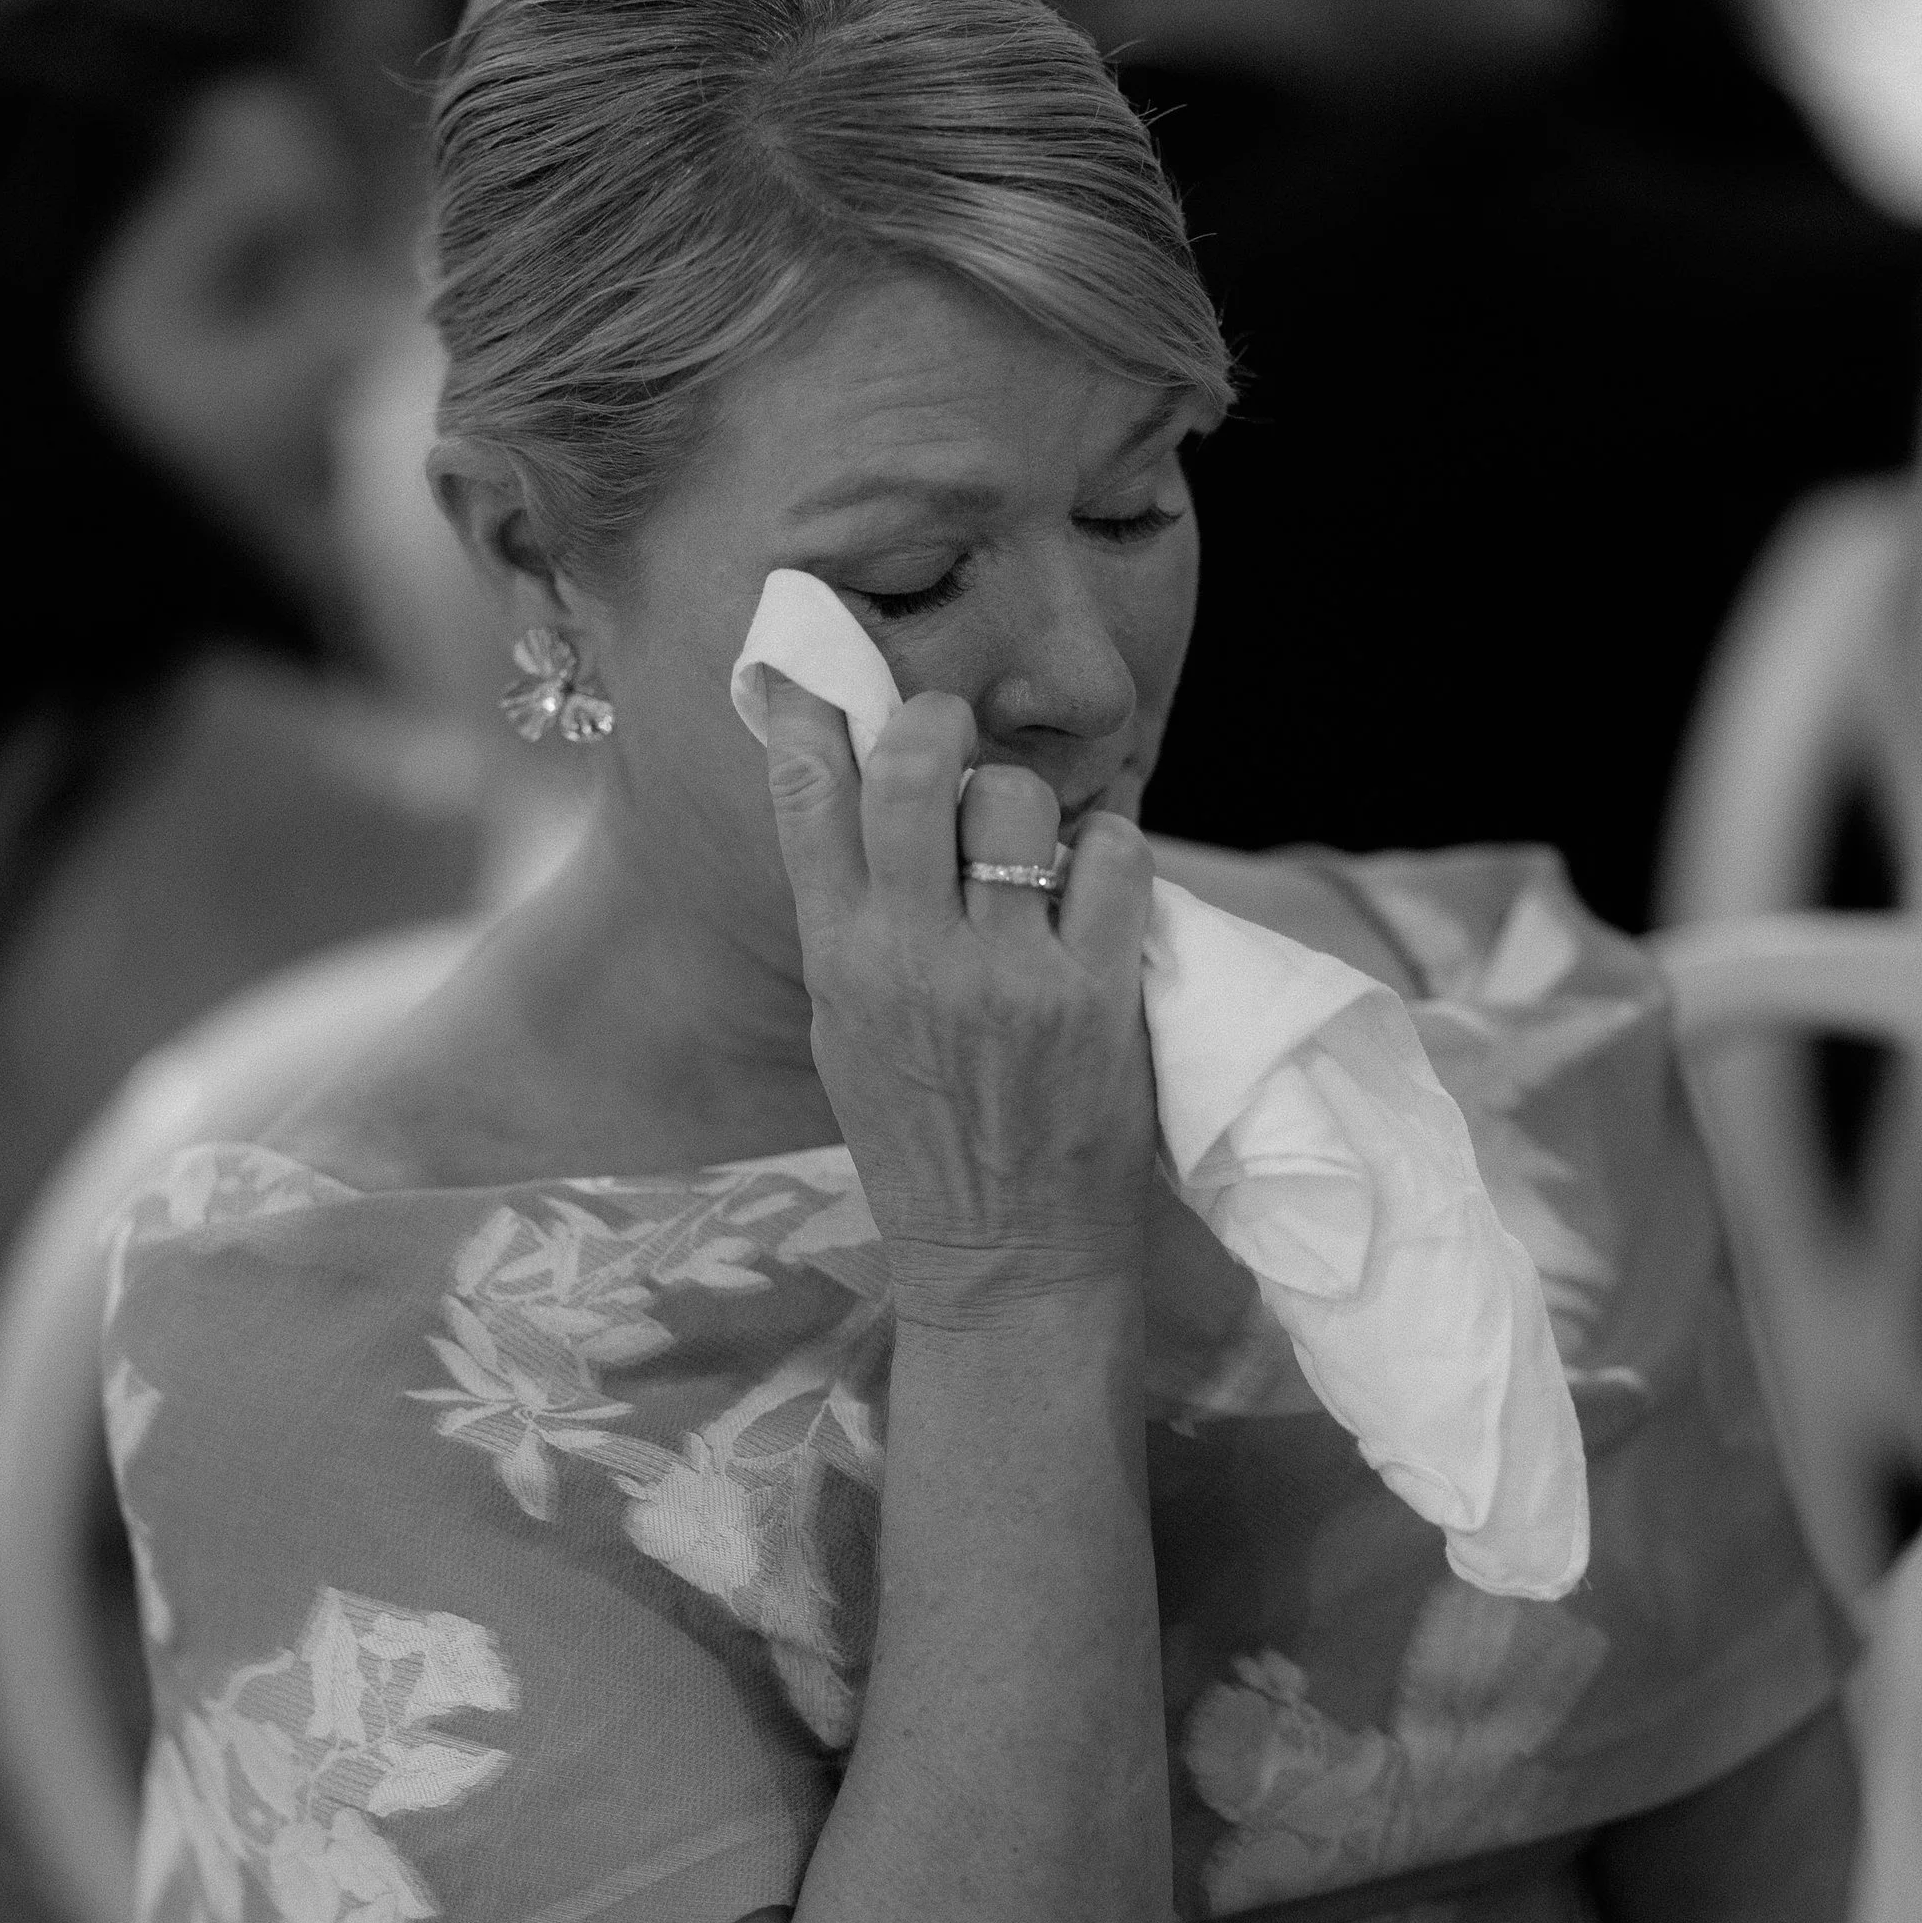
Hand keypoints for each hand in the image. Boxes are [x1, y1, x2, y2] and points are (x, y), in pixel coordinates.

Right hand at [763, 674, 1157, 1317]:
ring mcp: (1006, 975)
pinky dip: (1110, 851)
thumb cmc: (924, 1141)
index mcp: (840, 962)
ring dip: (1031, 796)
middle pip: (914, 763)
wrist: (1003, 1257)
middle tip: (958, 736)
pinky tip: (1097, 887)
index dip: (817, 706)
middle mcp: (912, 958)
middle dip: (939, 721)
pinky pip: (1111, 855)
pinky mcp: (1094, 995)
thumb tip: (841, 791)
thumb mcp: (848, 1030)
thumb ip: (847, 918)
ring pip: (1016, 795)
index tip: (825, 665)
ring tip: (1034, 841)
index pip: (810, 792)